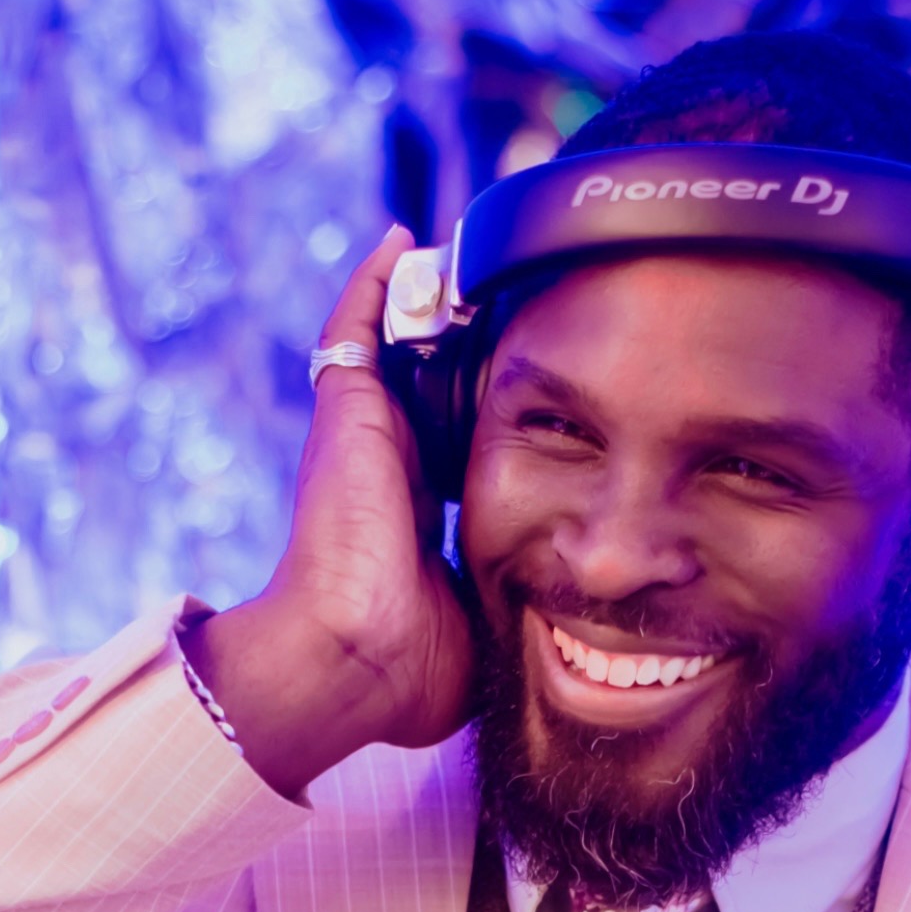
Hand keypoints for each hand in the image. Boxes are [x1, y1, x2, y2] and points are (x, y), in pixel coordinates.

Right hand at [187, 227, 477, 798]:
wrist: (354, 660)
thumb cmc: (409, 670)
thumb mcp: (480, 628)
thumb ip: (512, 611)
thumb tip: (565, 633)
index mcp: (417, 517)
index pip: (453, 448)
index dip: (486, 412)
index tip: (532, 381)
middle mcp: (388, 468)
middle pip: (427, 384)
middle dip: (462, 341)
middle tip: (511, 295)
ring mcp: (361, 436)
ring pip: (394, 346)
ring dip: (426, 300)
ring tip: (467, 253)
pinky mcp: (345, 413)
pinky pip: (353, 327)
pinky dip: (375, 282)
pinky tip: (405, 241)